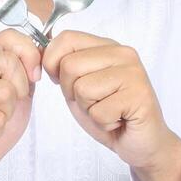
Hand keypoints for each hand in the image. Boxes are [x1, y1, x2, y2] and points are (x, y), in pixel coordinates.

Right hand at [0, 29, 41, 180]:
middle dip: (18, 92)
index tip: (32, 77)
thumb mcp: (19, 90)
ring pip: (4, 91)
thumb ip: (27, 68)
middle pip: (9, 62)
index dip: (29, 55)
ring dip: (6, 114)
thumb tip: (43, 48)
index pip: (9, 36)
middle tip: (1, 108)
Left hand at [41, 30, 180, 176]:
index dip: (52, 63)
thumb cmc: (110, 113)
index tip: (64, 82)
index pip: (66, 38)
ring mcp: (134, 73)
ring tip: (108, 111)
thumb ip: (64, 67)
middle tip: (95, 102)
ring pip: (83, 89)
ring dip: (89, 109)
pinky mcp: (140, 95)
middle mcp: (123, 54)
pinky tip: (118, 120)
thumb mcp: (78, 86)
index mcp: (107, 46)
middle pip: (70, 66)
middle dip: (72, 92)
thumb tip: (39, 51)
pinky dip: (103, 123)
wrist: (141, 142)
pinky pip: (99, 111)